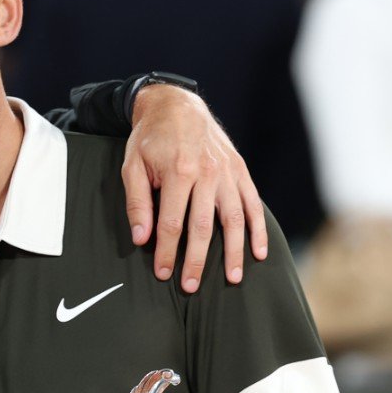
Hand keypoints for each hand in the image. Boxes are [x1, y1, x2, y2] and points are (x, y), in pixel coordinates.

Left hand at [125, 84, 266, 291]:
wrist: (177, 106)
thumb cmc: (151, 139)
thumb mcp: (132, 166)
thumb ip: (138, 202)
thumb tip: (142, 238)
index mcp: (179, 171)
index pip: (173, 223)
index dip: (168, 252)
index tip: (163, 273)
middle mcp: (207, 174)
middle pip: (203, 227)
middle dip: (197, 260)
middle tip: (190, 286)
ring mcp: (227, 173)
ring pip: (234, 219)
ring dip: (234, 252)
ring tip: (232, 279)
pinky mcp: (240, 171)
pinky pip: (253, 204)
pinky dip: (258, 229)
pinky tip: (259, 252)